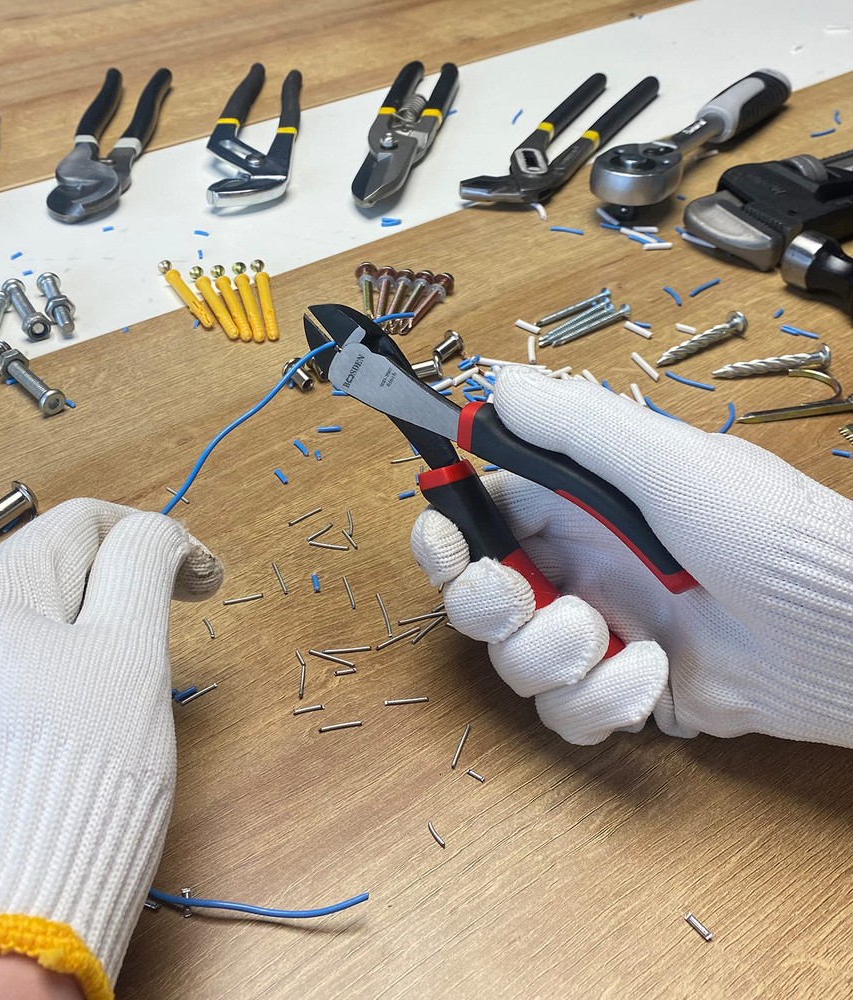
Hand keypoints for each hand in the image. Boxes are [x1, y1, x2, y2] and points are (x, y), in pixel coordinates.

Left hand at [0, 498, 221, 999]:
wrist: (5, 914)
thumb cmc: (80, 770)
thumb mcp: (129, 648)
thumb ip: (145, 565)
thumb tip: (158, 532)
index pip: (83, 522)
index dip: (157, 537)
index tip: (207, 579)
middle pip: (60, 571)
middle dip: (129, 588)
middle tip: (180, 629)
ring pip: (43, 626)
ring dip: (104, 633)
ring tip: (135, 686)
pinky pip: (20, 676)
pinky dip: (69, 677)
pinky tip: (91, 723)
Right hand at [411, 366, 852, 745]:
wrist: (846, 633)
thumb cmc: (771, 534)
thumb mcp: (671, 464)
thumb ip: (577, 427)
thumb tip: (497, 383)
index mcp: (574, 507)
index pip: (475, 517)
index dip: (445, 535)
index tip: (447, 546)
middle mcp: (575, 568)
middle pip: (474, 598)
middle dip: (487, 604)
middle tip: (524, 597)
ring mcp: (597, 633)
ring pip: (514, 663)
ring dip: (553, 656)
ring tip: (617, 639)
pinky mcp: (621, 691)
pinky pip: (566, 713)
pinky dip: (600, 702)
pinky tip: (652, 678)